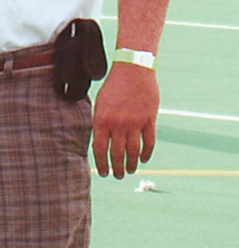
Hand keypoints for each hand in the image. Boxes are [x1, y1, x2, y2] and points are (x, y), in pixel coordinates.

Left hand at [91, 61, 159, 177]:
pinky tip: (144, 160)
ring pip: (133, 151)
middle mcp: (118, 124)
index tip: (102, 173)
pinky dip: (147, 153)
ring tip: (130, 171)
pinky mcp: (150, 120)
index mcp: (102, 120)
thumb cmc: (113, 86)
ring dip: (131, 164)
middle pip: (117, 153)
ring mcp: (135, 123)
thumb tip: (98, 141)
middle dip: (117, 168)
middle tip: (117, 176)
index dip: (101, 164)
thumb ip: (99, 122)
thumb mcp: (99, 104)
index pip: (99, 149)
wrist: (133, 71)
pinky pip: (149, 142)